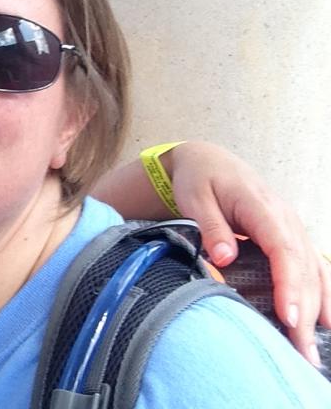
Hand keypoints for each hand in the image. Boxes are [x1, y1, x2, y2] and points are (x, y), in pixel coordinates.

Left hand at [166, 141, 330, 365]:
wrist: (208, 161)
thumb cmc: (199, 179)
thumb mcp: (195, 198)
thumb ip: (211, 226)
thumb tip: (223, 256)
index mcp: (262, 207)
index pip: (283, 250)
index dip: (288, 285)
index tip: (288, 316)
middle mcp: (285, 219)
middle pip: (303, 268)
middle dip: (305, 311)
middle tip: (301, 351)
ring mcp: (292, 228)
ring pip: (313, 272)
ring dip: (317, 311)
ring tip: (310, 351)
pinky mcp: (290, 238)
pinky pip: (312, 268)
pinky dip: (321, 295)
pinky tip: (324, 323)